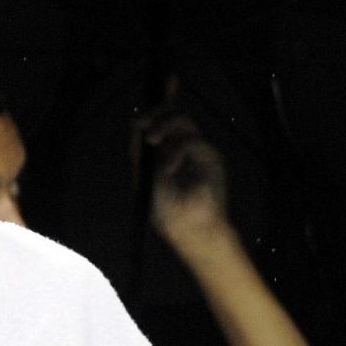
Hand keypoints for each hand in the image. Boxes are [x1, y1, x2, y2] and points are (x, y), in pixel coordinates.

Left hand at [141, 112, 231, 253]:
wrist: (189, 229)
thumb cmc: (166, 210)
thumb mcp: (145, 177)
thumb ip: (140, 151)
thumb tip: (135, 123)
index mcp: (163, 151)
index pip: (157, 123)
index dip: (149, 116)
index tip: (138, 122)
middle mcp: (180, 147)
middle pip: (171, 116)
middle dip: (157, 116)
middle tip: (146, 127)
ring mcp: (195, 151)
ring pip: (184, 122)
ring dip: (165, 125)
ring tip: (153, 140)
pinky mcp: (210, 157)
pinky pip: (194, 141)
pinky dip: (178, 151)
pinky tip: (169, 168)